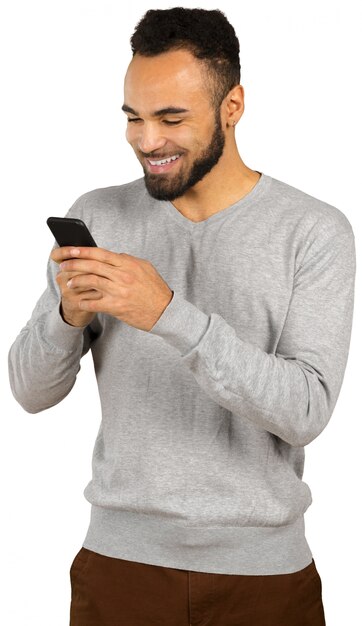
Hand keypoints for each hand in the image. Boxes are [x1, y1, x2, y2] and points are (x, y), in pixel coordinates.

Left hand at [50, 246, 173, 331]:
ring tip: (69, 283)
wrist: (165, 311)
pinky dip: (83, 302)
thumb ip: (127, 260)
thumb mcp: (145, 268)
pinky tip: (79, 301)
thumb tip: (113, 255)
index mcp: (128, 264)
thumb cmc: (155, 289)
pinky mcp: (116, 307)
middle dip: (73, 264)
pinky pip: (93, 303)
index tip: (69, 249)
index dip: (82, 250)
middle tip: (62, 265)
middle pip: (91, 265)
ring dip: (76, 281)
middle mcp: (122, 275)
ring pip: (90, 281)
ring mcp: (118, 291)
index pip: (100, 253)